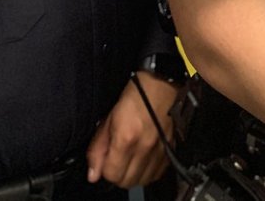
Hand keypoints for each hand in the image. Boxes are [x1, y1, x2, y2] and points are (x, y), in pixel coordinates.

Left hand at [85, 71, 179, 187]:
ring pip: (143, 180)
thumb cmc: (137, 94)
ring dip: (133, 175)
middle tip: (115, 161)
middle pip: (127, 181)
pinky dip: (149, 171)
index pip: (111, 175)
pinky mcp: (171, 148)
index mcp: (126, 138)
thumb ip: (98, 147)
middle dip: (117, 175)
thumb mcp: (109, 117)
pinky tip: (143, 159)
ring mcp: (161, 150)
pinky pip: (158, 173)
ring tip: (130, 160)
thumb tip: (93, 173)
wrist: (162, 82)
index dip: (104, 170)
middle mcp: (145, 147)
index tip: (105, 161)